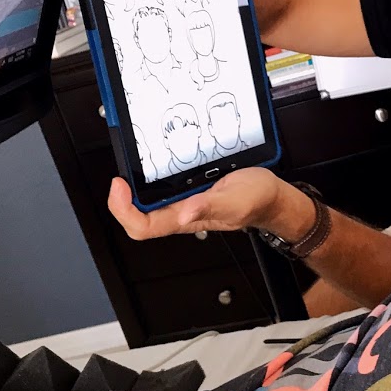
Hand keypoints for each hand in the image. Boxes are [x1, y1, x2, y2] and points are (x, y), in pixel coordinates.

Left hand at [106, 169, 314, 241]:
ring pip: (145, 204)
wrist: (271, 196)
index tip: (121, 187)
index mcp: (186, 219)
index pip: (143, 226)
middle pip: (136, 217)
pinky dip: (148, 179)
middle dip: (121, 199)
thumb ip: (210, 206)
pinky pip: (159, 190)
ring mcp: (182, 203)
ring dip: (132, 189)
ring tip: (129, 167)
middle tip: (119, 177)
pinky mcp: (187, 191)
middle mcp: (179, 213)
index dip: (124, 211)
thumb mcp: (235, 200)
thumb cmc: (256, 200)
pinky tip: (150, 163)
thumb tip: (185, 214)